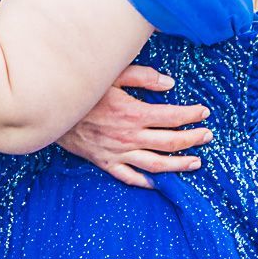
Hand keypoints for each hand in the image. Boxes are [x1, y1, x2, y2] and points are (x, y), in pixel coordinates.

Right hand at [58, 65, 212, 188]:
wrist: (50, 111)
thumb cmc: (83, 90)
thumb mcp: (112, 75)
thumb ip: (143, 77)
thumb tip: (170, 84)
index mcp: (133, 113)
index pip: (171, 116)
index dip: (191, 115)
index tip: (204, 113)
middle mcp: (129, 136)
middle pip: (170, 142)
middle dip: (193, 139)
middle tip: (207, 136)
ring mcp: (117, 153)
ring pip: (156, 164)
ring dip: (179, 164)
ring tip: (196, 162)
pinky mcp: (106, 162)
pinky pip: (129, 177)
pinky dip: (146, 182)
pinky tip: (161, 183)